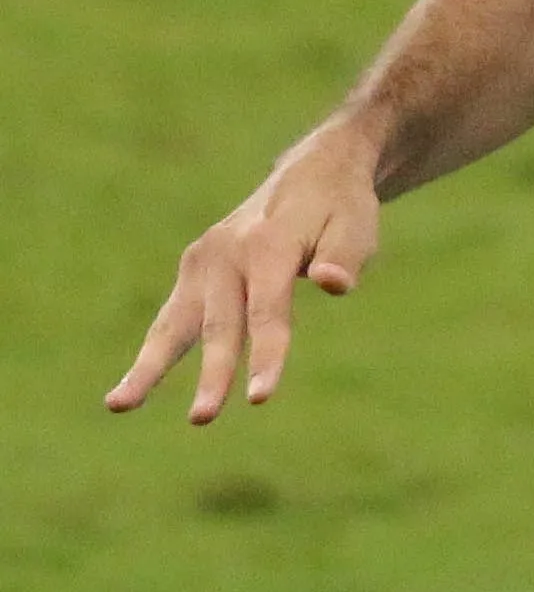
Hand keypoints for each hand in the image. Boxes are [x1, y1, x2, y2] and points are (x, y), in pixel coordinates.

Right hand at [107, 124, 382, 422]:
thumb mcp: (357, 226)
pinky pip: (172, 318)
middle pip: (220, 323)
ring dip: (150, 367)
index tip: (260, 397)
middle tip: (203, 418)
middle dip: (213, 372)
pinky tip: (128, 393)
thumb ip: (344, 256)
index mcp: (269, 242)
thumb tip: (331, 283)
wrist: (313, 172)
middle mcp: (227, 251)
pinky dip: (151, 354)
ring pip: (175, 322)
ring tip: (119, 406)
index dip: (266, 354)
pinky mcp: (194, 269)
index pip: (267, 309)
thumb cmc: (342, 209)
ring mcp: (205, 260)